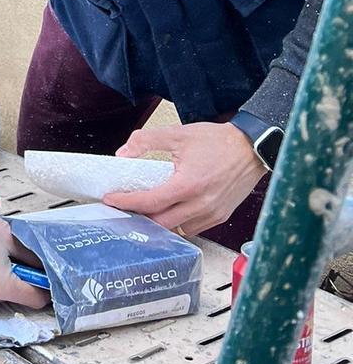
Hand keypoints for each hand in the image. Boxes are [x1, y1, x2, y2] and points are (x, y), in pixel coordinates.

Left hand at [106, 121, 264, 236]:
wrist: (252, 148)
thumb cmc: (219, 141)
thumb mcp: (178, 134)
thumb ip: (147, 141)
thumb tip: (123, 153)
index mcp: (188, 185)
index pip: (150, 202)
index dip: (126, 203)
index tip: (111, 200)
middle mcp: (201, 204)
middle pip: (160, 222)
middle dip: (139, 217)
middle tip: (124, 207)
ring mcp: (212, 213)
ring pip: (177, 229)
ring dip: (159, 222)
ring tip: (146, 210)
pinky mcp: (220, 216)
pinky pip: (192, 228)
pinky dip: (178, 223)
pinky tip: (170, 211)